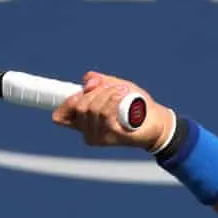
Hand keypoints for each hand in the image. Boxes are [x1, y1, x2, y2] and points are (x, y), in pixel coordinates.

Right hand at [52, 71, 174, 150]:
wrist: (157, 122)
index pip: (60, 116)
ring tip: (123, 93)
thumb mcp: (116, 88)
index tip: (87, 90)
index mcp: (84, 121)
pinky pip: (104, 114)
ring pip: (92, 108)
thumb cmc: (137, 105)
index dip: (66, 102)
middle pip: (79, 105)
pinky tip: (124, 98)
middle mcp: (87, 131)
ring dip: (109, 94)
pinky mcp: (110, 137)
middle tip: (115, 89)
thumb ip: (101, 82)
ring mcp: (97, 136)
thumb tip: (87, 80)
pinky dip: (114, 100)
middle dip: (97, 91)